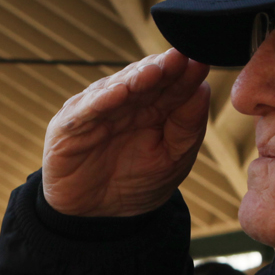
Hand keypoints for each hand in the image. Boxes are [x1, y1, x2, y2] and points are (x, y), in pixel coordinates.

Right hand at [41, 49, 210, 217]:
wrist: (100, 217)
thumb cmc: (138, 182)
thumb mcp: (173, 158)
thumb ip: (188, 126)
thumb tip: (203, 88)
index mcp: (155, 106)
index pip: (173, 82)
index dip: (186, 73)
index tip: (201, 61)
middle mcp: (127, 101)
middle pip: (146, 77)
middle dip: (163, 67)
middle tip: (180, 57)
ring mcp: (98, 109)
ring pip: (117, 87)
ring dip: (135, 78)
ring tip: (154, 71)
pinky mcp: (70, 125)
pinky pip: (86, 110)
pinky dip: (101, 101)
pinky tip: (118, 93)